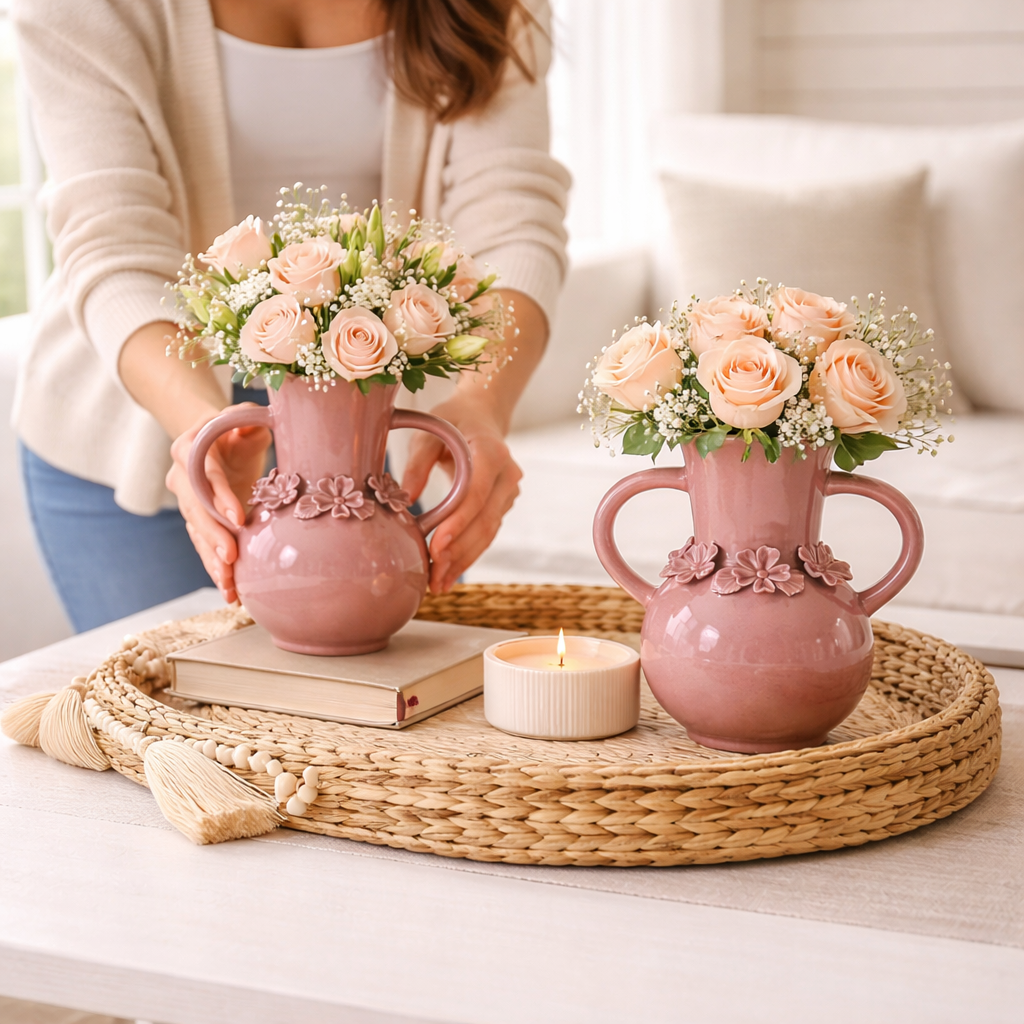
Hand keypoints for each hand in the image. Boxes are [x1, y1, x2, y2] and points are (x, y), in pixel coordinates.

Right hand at [166, 406, 271, 601]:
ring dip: (211, 561)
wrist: (213, 436)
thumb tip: (253, 425)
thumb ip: (248, 418)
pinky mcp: (195, 519)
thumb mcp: (243, 417)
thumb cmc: (235, 426)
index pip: (204, 475)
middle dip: (213, 537)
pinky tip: (229, 590)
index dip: (219, 497)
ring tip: (229, 585)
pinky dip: (214, 568)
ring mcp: (185, 500)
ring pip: (196, 533)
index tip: (238, 518)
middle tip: (230, 560)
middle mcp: (180, 475)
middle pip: (195, 510)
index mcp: (190, 446)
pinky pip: (202, 545)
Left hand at [402, 393, 521, 592]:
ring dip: (462, 560)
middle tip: (432, 575)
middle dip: (458, 551)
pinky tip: (449, 575)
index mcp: (492, 451)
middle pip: (484, 521)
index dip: (457, 523)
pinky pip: (486, 534)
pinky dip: (468, 555)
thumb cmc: (451, 421)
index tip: (436, 546)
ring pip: (487, 533)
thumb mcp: (429, 432)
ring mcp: (508, 492)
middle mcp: (508, 474)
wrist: (482, 415)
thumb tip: (406, 499)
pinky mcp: (502, 505)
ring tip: (437, 584)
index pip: (476, 494)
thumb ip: (418, 463)